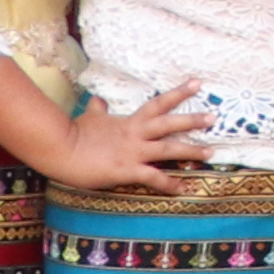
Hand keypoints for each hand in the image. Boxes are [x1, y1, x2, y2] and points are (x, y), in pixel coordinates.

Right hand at [37, 82, 219, 196]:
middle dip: (192, 120)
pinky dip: (170, 184)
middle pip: (169, 123)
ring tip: (210, 152)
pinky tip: (183, 189)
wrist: (59, 149)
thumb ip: (98, 109)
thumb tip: (98, 99)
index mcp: (129, 121)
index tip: (197, 84)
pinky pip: (154, 177)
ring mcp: (133, 152)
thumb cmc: (73, 134)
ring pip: (168, 148)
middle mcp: (136, 134)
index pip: (158, 104)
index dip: (178, 93)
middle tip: (214, 117)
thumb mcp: (89, 118)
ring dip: (191, 151)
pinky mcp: (127, 170)